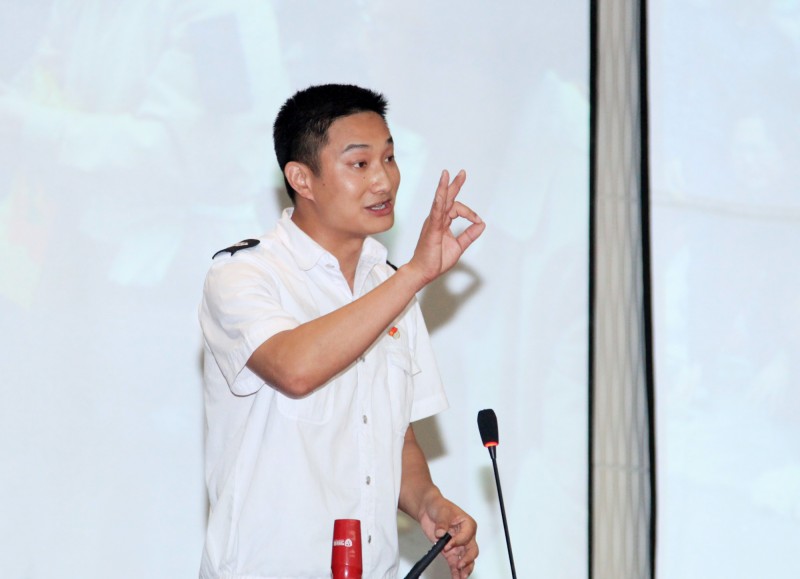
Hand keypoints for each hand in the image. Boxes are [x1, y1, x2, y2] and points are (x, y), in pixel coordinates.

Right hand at [405, 169, 484, 287]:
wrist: (423, 272)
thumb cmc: (436, 260)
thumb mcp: (458, 246)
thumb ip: (469, 235)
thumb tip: (482, 224)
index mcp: (442, 222)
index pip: (456, 208)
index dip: (469, 212)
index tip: (477, 220)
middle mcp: (436, 219)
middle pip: (446, 198)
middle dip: (454, 184)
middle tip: (462, 172)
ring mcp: (433, 223)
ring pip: (439, 202)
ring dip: (444, 188)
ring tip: (446, 174)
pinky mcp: (431, 229)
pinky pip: (435, 213)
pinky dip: (438, 202)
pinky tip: (440, 194)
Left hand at [417, 492, 478, 577]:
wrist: (428, 509)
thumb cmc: (439, 506)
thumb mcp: (442, 511)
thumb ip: (442, 522)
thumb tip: (441, 533)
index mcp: (467, 524)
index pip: (467, 536)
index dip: (458, 542)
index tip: (447, 545)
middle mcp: (465, 536)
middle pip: (472, 550)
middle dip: (467, 559)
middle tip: (459, 564)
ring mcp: (458, 545)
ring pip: (466, 559)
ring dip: (465, 568)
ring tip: (461, 576)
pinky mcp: (450, 551)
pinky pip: (455, 563)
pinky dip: (456, 571)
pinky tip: (455, 577)